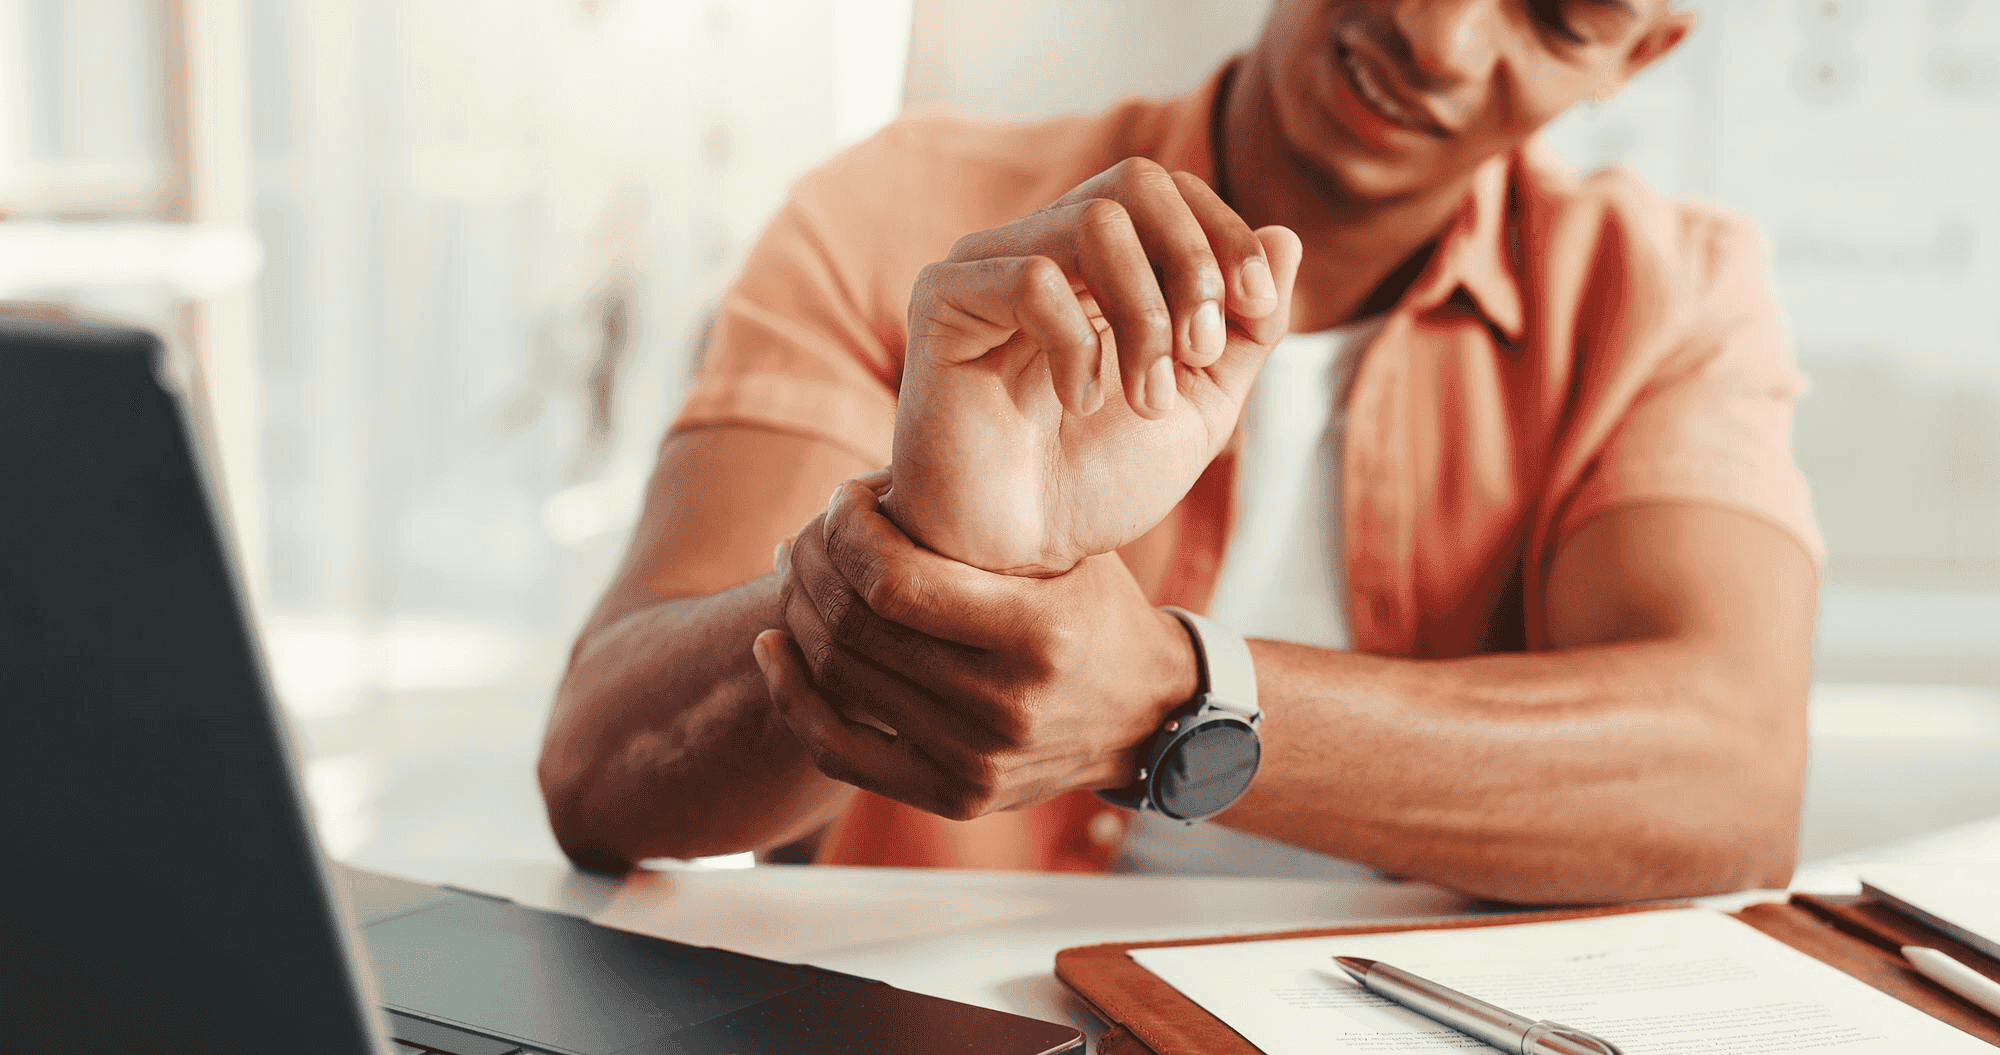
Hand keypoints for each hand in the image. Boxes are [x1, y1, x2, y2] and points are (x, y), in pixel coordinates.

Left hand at [752, 472, 1197, 820]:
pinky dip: (792, 698)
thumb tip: (875, 483)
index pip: (895, 583)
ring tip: (794, 571)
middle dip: (815, 565)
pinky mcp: (954, 796)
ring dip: (798, 616)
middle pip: (858, 630)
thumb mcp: (1066, 548)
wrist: (1149, 714)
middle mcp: (1006, 707)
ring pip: (840, 681)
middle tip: (807, 532)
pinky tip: (772, 648)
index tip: (843, 500)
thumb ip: (983, 522)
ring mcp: (977, 761)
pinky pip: (840, 751)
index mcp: (1038, 634)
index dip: (847, 532)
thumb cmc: (1098, 609)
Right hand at [885, 158, 1302, 576]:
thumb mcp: (1202, 407)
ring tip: (1144, 399)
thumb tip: (1286, 237)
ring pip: (1095, 224)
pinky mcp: (943, 299)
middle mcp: (1042, 248)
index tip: (1255, 309)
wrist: (1018, 559)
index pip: (1171, 191)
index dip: (1226, 235)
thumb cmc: (1097, 486)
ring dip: (1146, 316)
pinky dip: (1077, 346)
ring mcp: (987, 268)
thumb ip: (1245, 330)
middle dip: (1193, 262)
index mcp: (1099, 264)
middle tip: (1199, 354)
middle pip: (1136, 182)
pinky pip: (1032, 278)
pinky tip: (1078, 403)